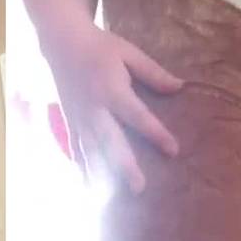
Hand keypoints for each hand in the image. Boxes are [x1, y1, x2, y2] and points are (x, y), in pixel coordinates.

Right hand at [37, 21, 183, 191]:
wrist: (60, 41)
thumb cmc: (99, 46)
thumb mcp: (129, 52)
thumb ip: (153, 73)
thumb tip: (180, 87)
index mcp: (112, 89)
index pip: (137, 116)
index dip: (156, 133)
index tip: (173, 150)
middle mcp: (94, 108)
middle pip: (110, 142)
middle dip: (124, 166)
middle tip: (139, 188)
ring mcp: (78, 117)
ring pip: (90, 151)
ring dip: (100, 175)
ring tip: (108, 199)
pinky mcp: (69, 121)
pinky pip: (75, 149)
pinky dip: (81, 169)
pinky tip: (87, 188)